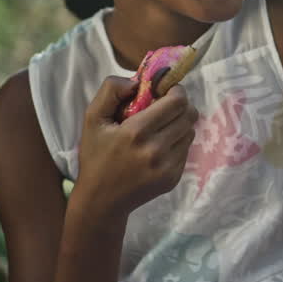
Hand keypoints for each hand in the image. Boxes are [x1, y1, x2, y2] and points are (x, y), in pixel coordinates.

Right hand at [72, 75, 197, 223]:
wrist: (101, 200)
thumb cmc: (96, 155)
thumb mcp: (93, 118)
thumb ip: (111, 90)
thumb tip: (137, 81)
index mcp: (136, 132)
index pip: (177, 102)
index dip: (175, 91)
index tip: (164, 91)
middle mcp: (156, 150)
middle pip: (189, 114)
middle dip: (180, 105)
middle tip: (164, 106)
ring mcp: (167, 167)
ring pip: (190, 131)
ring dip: (179, 124)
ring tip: (160, 128)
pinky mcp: (173, 178)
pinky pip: (185, 149)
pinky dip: (176, 142)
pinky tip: (158, 147)